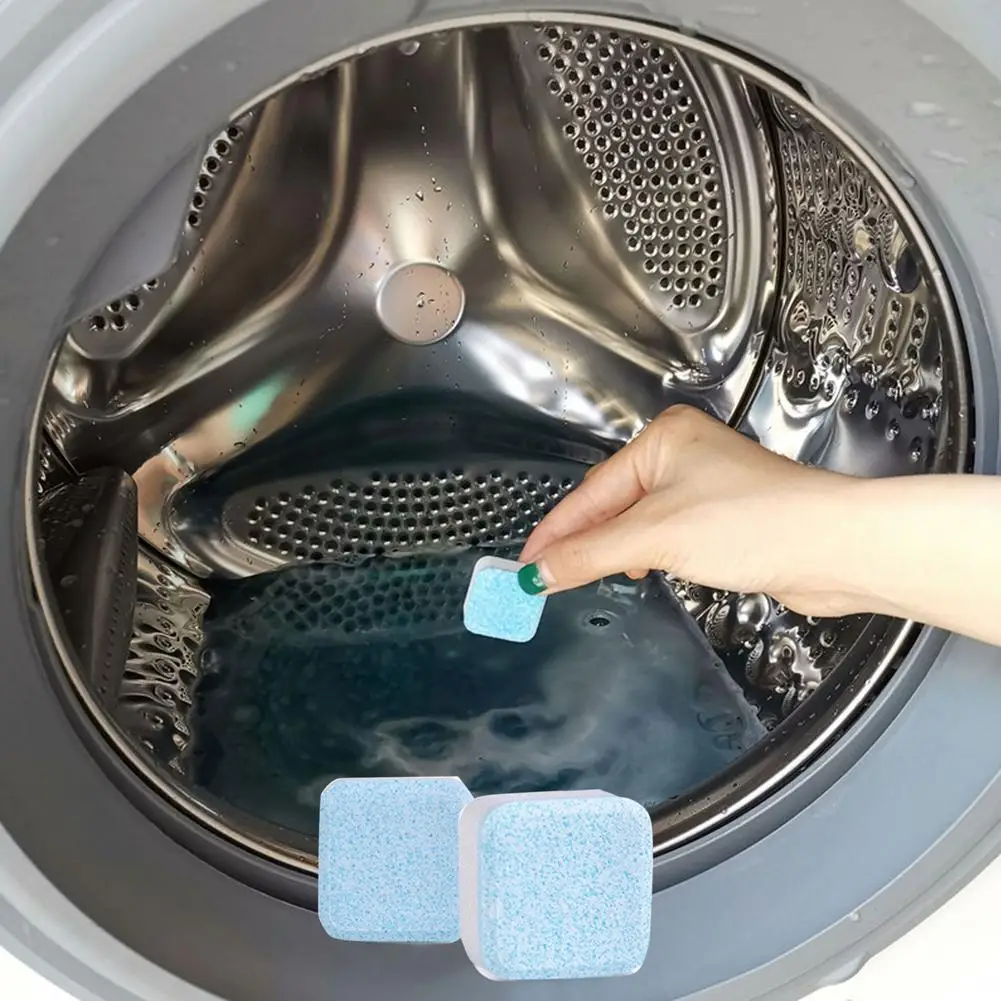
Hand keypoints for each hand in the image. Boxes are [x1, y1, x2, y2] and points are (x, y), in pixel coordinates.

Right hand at [519, 406, 863, 617]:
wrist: (835, 548)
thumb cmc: (762, 521)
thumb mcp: (656, 537)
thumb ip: (591, 554)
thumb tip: (543, 571)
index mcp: (663, 440)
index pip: (591, 492)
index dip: (556, 533)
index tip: (527, 564)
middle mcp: (683, 457)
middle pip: (611, 505)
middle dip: (581, 543)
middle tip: (544, 577)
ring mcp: (705, 489)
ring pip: (638, 523)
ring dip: (613, 552)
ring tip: (580, 578)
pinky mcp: (724, 521)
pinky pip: (665, 537)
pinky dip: (645, 557)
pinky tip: (639, 572)